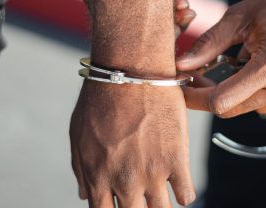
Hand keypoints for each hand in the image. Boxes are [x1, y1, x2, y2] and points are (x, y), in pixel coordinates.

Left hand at [70, 81, 195, 206]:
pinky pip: (187, 195)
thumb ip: (81, 169)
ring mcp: (152, 173)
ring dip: (161, 206)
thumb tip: (85, 194)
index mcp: (97, 177)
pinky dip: (184, 194)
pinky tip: (179, 182)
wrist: (131, 72)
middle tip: (143, 202)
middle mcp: (125, 181)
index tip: (121, 205)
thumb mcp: (79, 135)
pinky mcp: (177, 160)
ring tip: (163, 193)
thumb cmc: (101, 98)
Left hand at [176, 0, 265, 116]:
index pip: (222, 101)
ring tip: (243, 59)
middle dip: (212, 93)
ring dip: (238, 90)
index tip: (182, 88)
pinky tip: (264, 64)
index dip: (196, 98)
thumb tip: (182, 64)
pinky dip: (258, 89)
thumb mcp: (241, 16)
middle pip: (233, 107)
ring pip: (250, 107)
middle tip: (201, 73)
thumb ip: (209, 43)